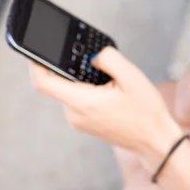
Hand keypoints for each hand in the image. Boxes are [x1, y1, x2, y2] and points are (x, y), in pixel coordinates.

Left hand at [27, 46, 183, 168]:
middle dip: (76, 69)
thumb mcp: (132, 76)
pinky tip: (113, 93)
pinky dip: (91, 91)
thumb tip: (93, 56)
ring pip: (72, 91)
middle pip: (60, 83)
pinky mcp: (85, 124)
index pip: (43, 82)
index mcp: (83, 102)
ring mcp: (79, 121)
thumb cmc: (146, 111)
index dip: (35, 63)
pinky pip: (80, 101)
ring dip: (86, 81)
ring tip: (114, 85)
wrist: (155, 140)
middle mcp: (75, 114)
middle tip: (103, 67)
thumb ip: (108, 58)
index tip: (36, 49)